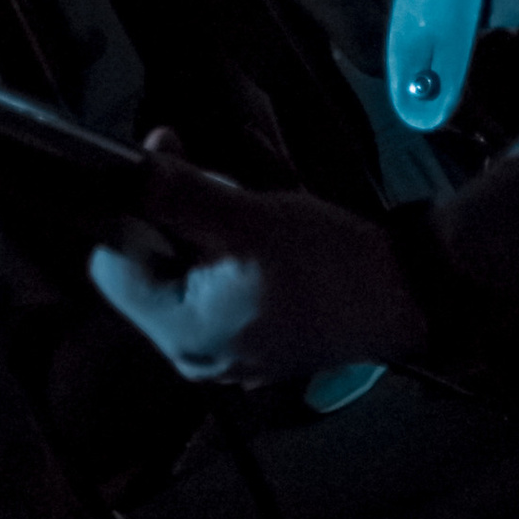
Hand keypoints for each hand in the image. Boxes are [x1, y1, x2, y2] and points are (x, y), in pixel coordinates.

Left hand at [89, 134, 426, 389]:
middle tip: (221, 184)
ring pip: (185, 273)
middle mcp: (193, 354)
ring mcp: (225, 352)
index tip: (168, 165)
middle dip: (177, 217)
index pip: (112, 266)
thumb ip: (179, 195)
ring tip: (252, 207)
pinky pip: (218, 288)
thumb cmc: (329, 263)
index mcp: (182, 333)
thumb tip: (126, 169)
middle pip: (150, 269)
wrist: (406, 297)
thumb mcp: (248, 219)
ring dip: (207, 227)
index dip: (133, 210)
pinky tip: (266, 230)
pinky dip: (232, 251)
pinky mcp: (252, 341)